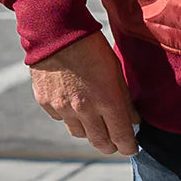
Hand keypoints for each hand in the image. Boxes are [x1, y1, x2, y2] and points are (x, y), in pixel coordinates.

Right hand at [30, 31, 139, 156]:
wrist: (57, 31)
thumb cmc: (92, 46)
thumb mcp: (116, 69)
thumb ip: (123, 97)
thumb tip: (133, 119)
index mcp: (107, 100)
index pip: (121, 136)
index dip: (128, 146)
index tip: (132, 149)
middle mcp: (84, 109)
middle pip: (100, 142)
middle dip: (111, 146)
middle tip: (117, 145)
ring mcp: (63, 109)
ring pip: (79, 134)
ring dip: (90, 133)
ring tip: (97, 126)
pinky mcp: (47, 104)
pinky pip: (62, 119)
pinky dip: (70, 117)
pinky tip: (75, 105)